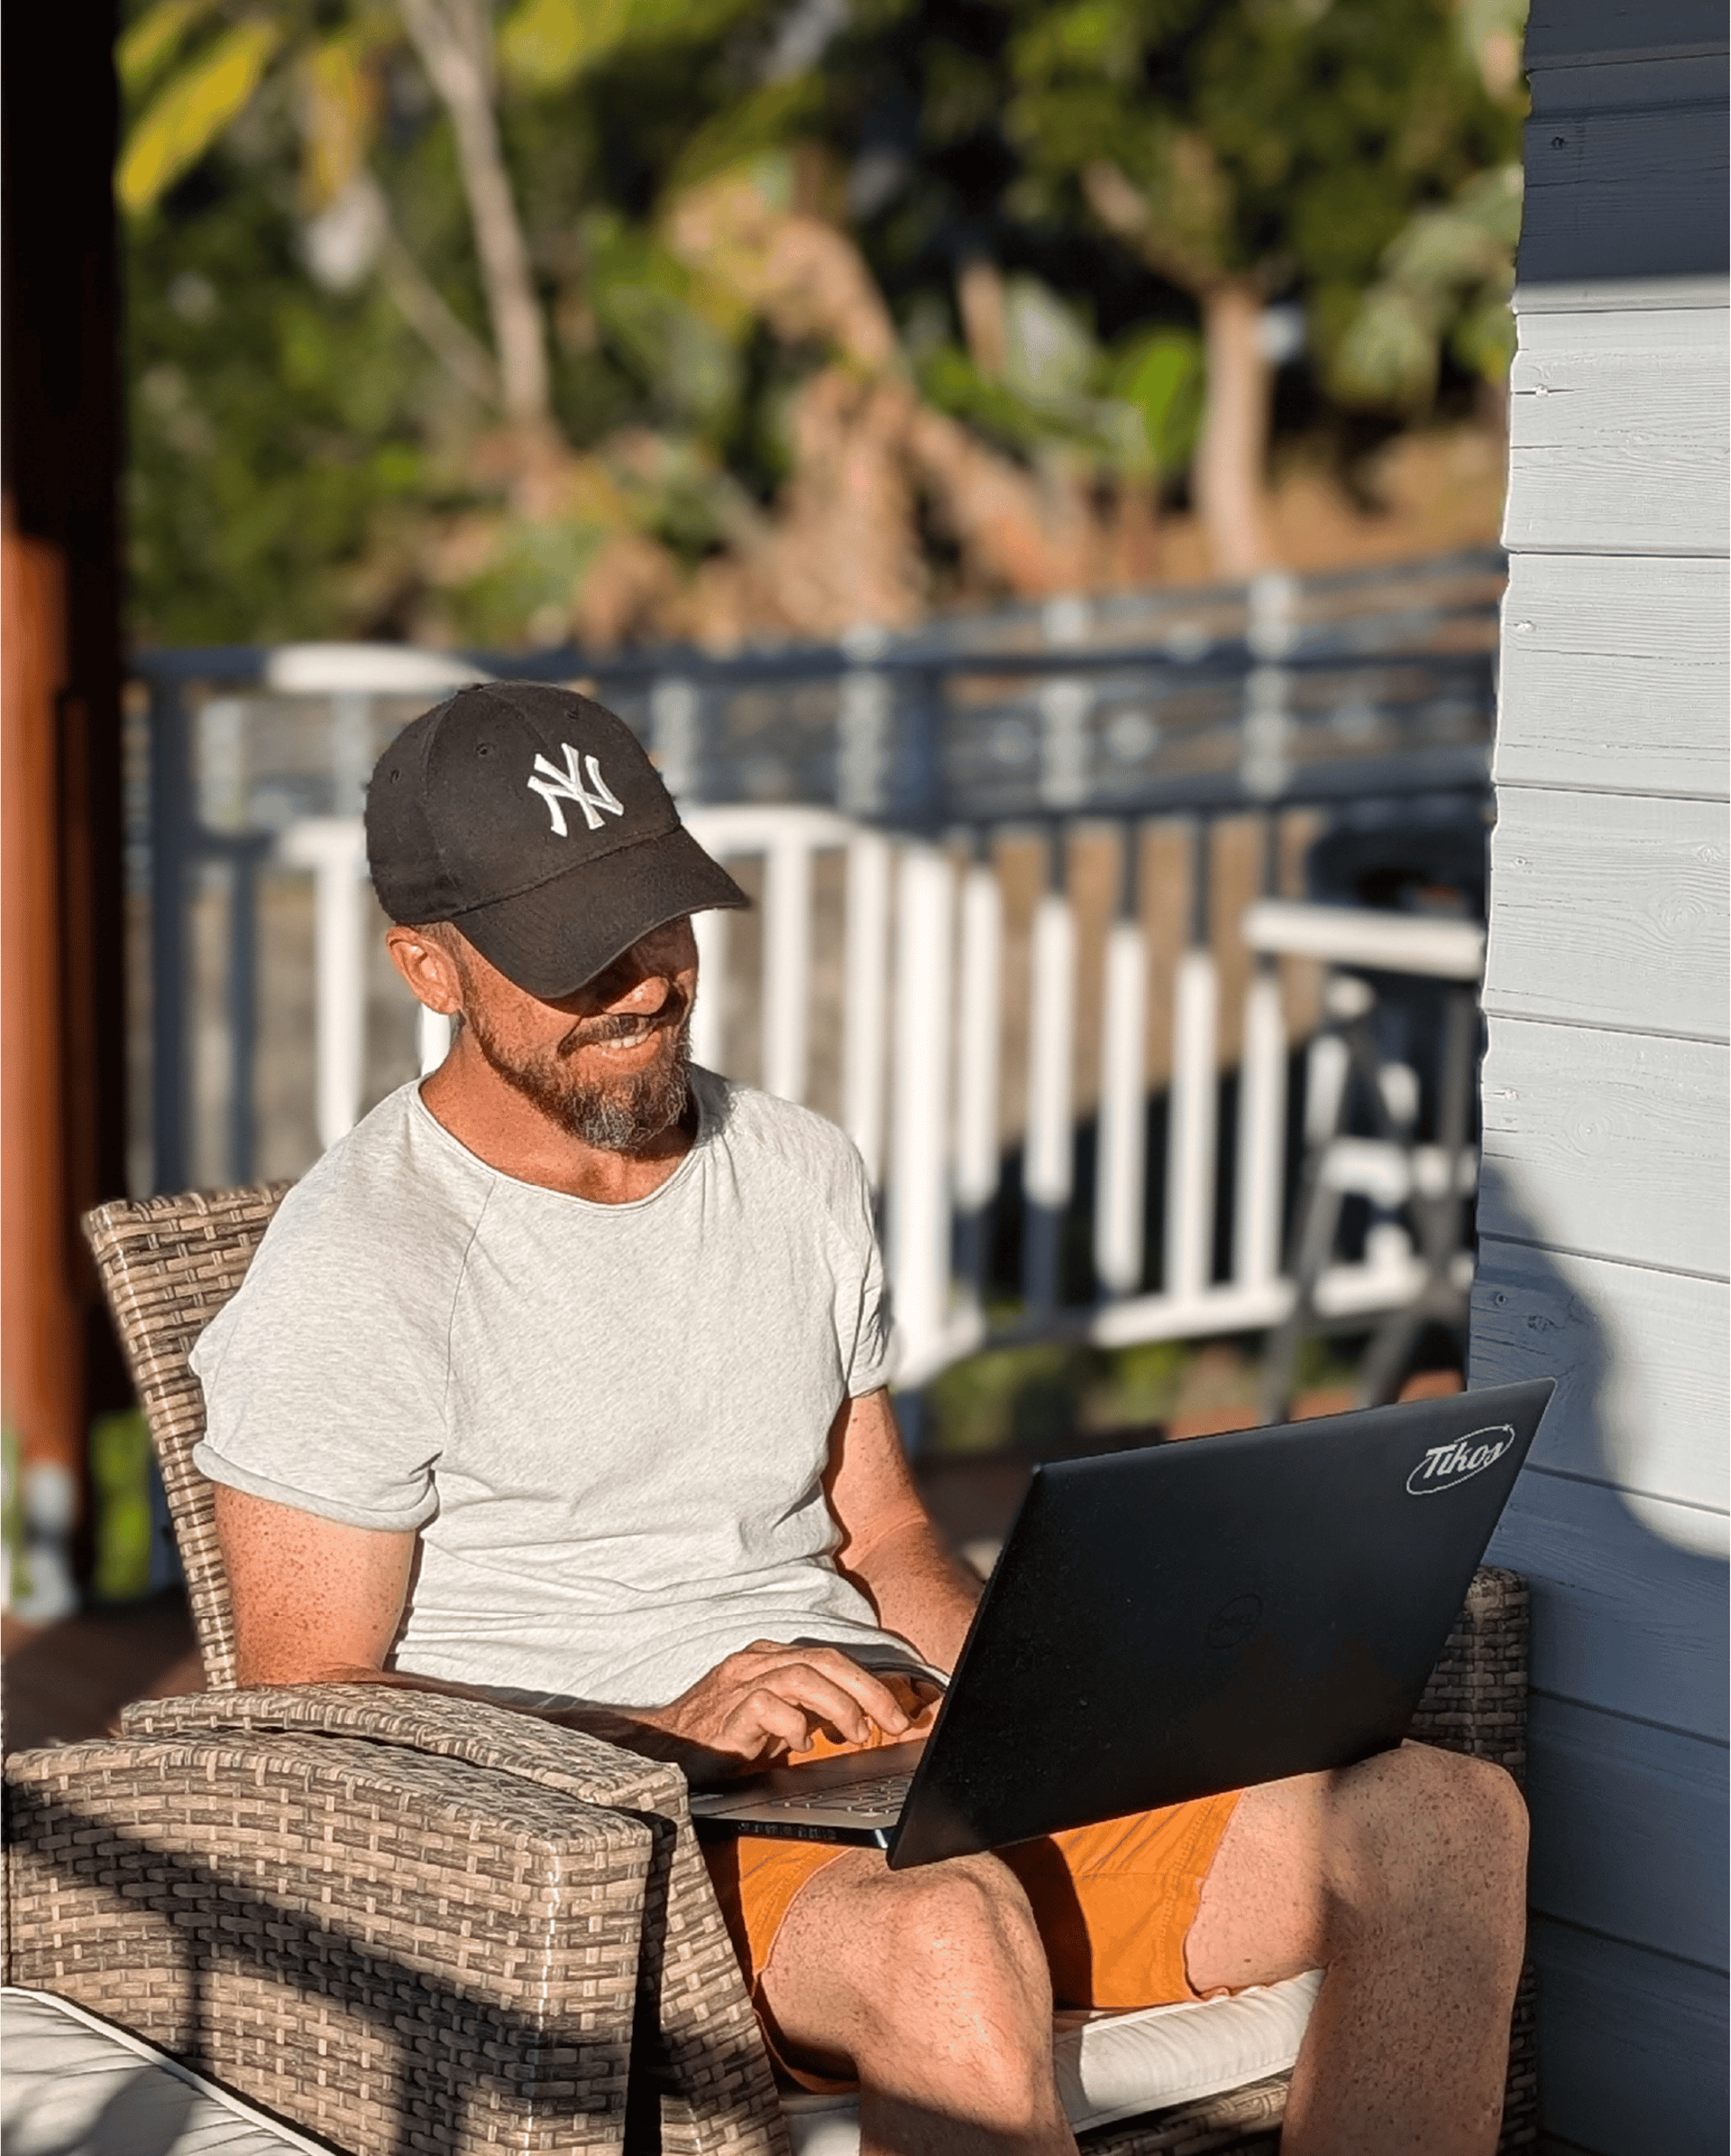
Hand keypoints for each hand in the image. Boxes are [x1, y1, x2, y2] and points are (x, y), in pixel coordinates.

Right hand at [628, 1639, 913, 1776]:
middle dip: (869, 1690)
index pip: (830, 1657)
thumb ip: (810, 1711)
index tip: (903, 1708)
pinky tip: (802, 1743)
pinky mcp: (725, 1714)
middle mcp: (756, 1663)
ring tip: (858, 1734)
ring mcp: (738, 1685)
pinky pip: (767, 1705)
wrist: (659, 1748)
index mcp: (769, 1659)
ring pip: (803, 1676)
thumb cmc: (720, 1735)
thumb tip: (862, 1721)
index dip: (871, 1681)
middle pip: (824, 1660)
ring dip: (839, 1706)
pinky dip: (794, 1723)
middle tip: (896, 1723)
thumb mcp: (774, 1720)